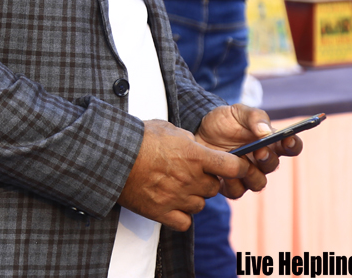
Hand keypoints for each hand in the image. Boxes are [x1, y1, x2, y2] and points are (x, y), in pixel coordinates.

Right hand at [117, 118, 253, 231]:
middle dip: (207, 181)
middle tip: (191, 174)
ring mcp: (177, 197)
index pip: (233, 167)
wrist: (113, 157)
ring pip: (200, 205)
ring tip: (176, 187)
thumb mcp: (168, 129)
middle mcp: (190, 178)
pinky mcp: (162, 213)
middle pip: (214, 188)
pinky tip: (171, 204)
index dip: (239, 167)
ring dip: (193, 198)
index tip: (237, 167)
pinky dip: (181, 216)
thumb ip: (188, 139)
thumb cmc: (138, 139)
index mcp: (195, 155)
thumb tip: (196, 145)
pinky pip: (184, 222)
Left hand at [195, 105, 302, 199]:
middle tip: (259, 151)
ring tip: (240, 162)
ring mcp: (246, 174)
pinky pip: (237, 192)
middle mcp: (261, 160)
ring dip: (252, 175)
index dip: (293, 144)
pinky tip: (223, 173)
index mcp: (269, 141)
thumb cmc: (224, 120)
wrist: (199, 129)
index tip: (288, 139)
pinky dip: (232, 183)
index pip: (291, 146)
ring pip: (258, 183)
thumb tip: (267, 132)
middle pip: (274, 166)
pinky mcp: (229, 184)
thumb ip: (255, 118)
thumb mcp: (239, 111)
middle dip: (268, 159)